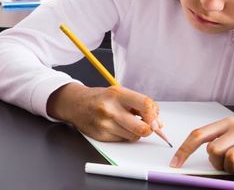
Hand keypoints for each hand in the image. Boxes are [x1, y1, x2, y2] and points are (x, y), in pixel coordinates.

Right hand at [48, 83, 162, 141]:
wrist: (75, 104)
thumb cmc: (101, 98)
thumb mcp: (119, 94)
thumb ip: (139, 105)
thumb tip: (158, 124)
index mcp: (117, 94)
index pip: (146, 105)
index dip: (154, 114)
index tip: (154, 118)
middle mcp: (110, 109)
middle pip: (143, 128)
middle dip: (148, 129)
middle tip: (145, 125)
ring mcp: (104, 124)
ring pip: (134, 137)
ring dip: (135, 133)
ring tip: (126, 124)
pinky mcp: (101, 136)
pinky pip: (123, 140)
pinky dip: (123, 136)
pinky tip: (116, 127)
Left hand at [170, 119, 233, 172]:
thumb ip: (220, 142)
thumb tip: (200, 156)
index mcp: (229, 123)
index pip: (199, 135)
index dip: (184, 150)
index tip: (176, 163)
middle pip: (213, 150)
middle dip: (217, 164)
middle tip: (228, 166)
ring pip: (230, 158)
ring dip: (232, 169)